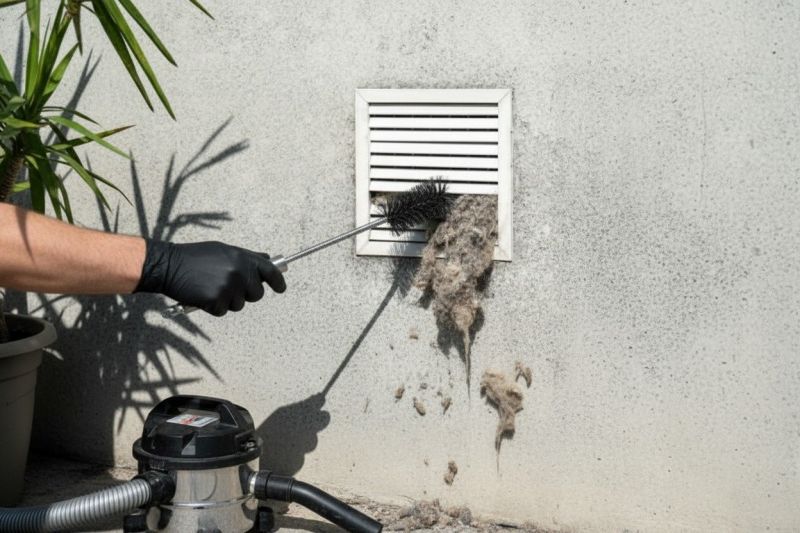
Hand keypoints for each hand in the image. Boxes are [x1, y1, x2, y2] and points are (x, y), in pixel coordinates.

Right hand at [135, 240, 284, 315]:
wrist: (168, 265)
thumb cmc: (195, 257)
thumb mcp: (223, 251)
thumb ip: (246, 257)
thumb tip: (268, 261)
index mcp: (242, 257)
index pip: (270, 271)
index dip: (278, 281)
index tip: (281, 288)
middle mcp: (239, 272)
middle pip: (256, 294)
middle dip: (246, 294)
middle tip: (228, 287)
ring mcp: (228, 287)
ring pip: (239, 304)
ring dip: (227, 300)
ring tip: (210, 287)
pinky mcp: (216, 301)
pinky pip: (222, 311)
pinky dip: (213, 307)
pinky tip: (202, 295)